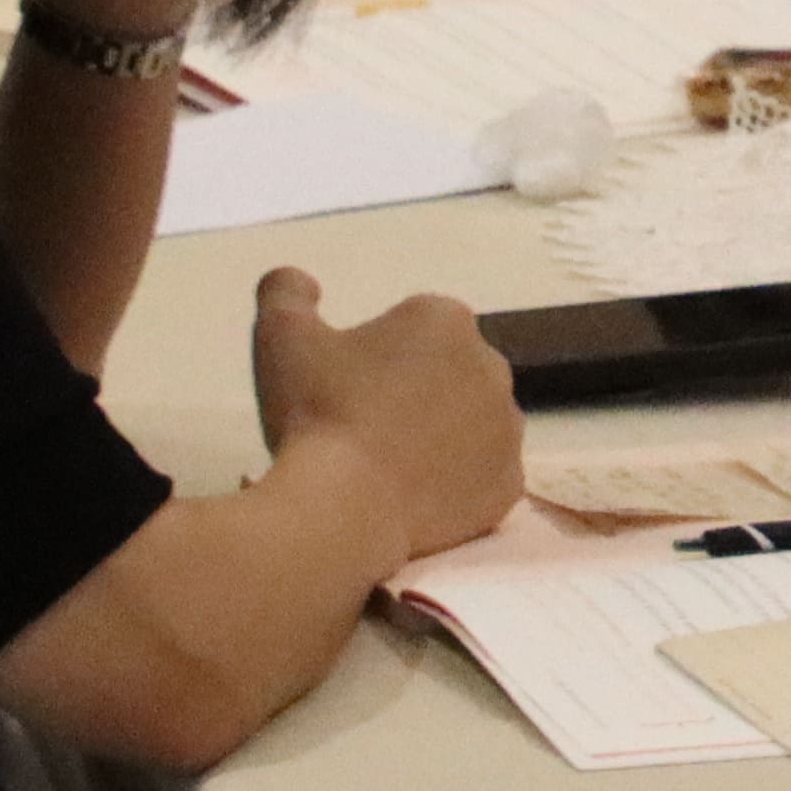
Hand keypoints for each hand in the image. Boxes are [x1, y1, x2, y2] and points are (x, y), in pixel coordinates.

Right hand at [249, 266, 524, 561]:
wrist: (346, 510)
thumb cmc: (318, 413)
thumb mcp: (281, 335)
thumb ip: (285, 291)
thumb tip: (300, 281)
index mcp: (444, 320)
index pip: (411, 328)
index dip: (372, 356)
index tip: (343, 388)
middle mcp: (492, 366)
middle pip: (447, 374)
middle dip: (413, 392)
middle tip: (361, 428)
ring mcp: (507, 430)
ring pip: (470, 425)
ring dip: (439, 437)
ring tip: (386, 469)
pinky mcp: (509, 485)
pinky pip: (482, 477)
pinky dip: (456, 485)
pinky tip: (414, 499)